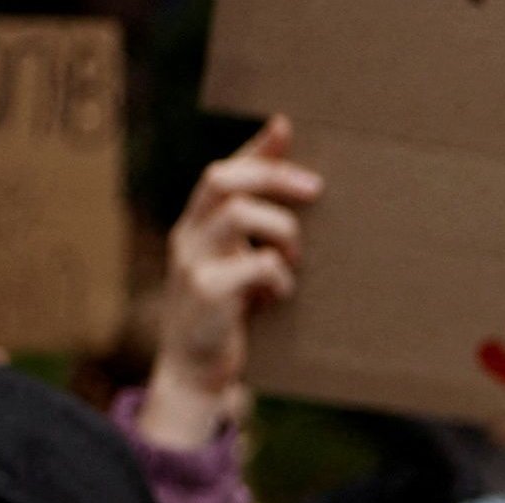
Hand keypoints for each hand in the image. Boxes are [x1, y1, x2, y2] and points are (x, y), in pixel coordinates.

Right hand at [143, 116, 321, 451]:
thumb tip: (298, 193)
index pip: (223, 171)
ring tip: (296, 258)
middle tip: (316, 188)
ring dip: (281, 229)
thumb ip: (257, 235)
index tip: (286, 127)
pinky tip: (281, 294)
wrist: (194, 375)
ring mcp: (193, 263)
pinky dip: (278, 276)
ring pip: (238, 215)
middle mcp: (188, 236)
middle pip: (224, 180)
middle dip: (273, 175)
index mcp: (196, 225)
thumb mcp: (238, 268)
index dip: (254, 148)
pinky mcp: (207, 296)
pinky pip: (253, 267)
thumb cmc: (228, 317)